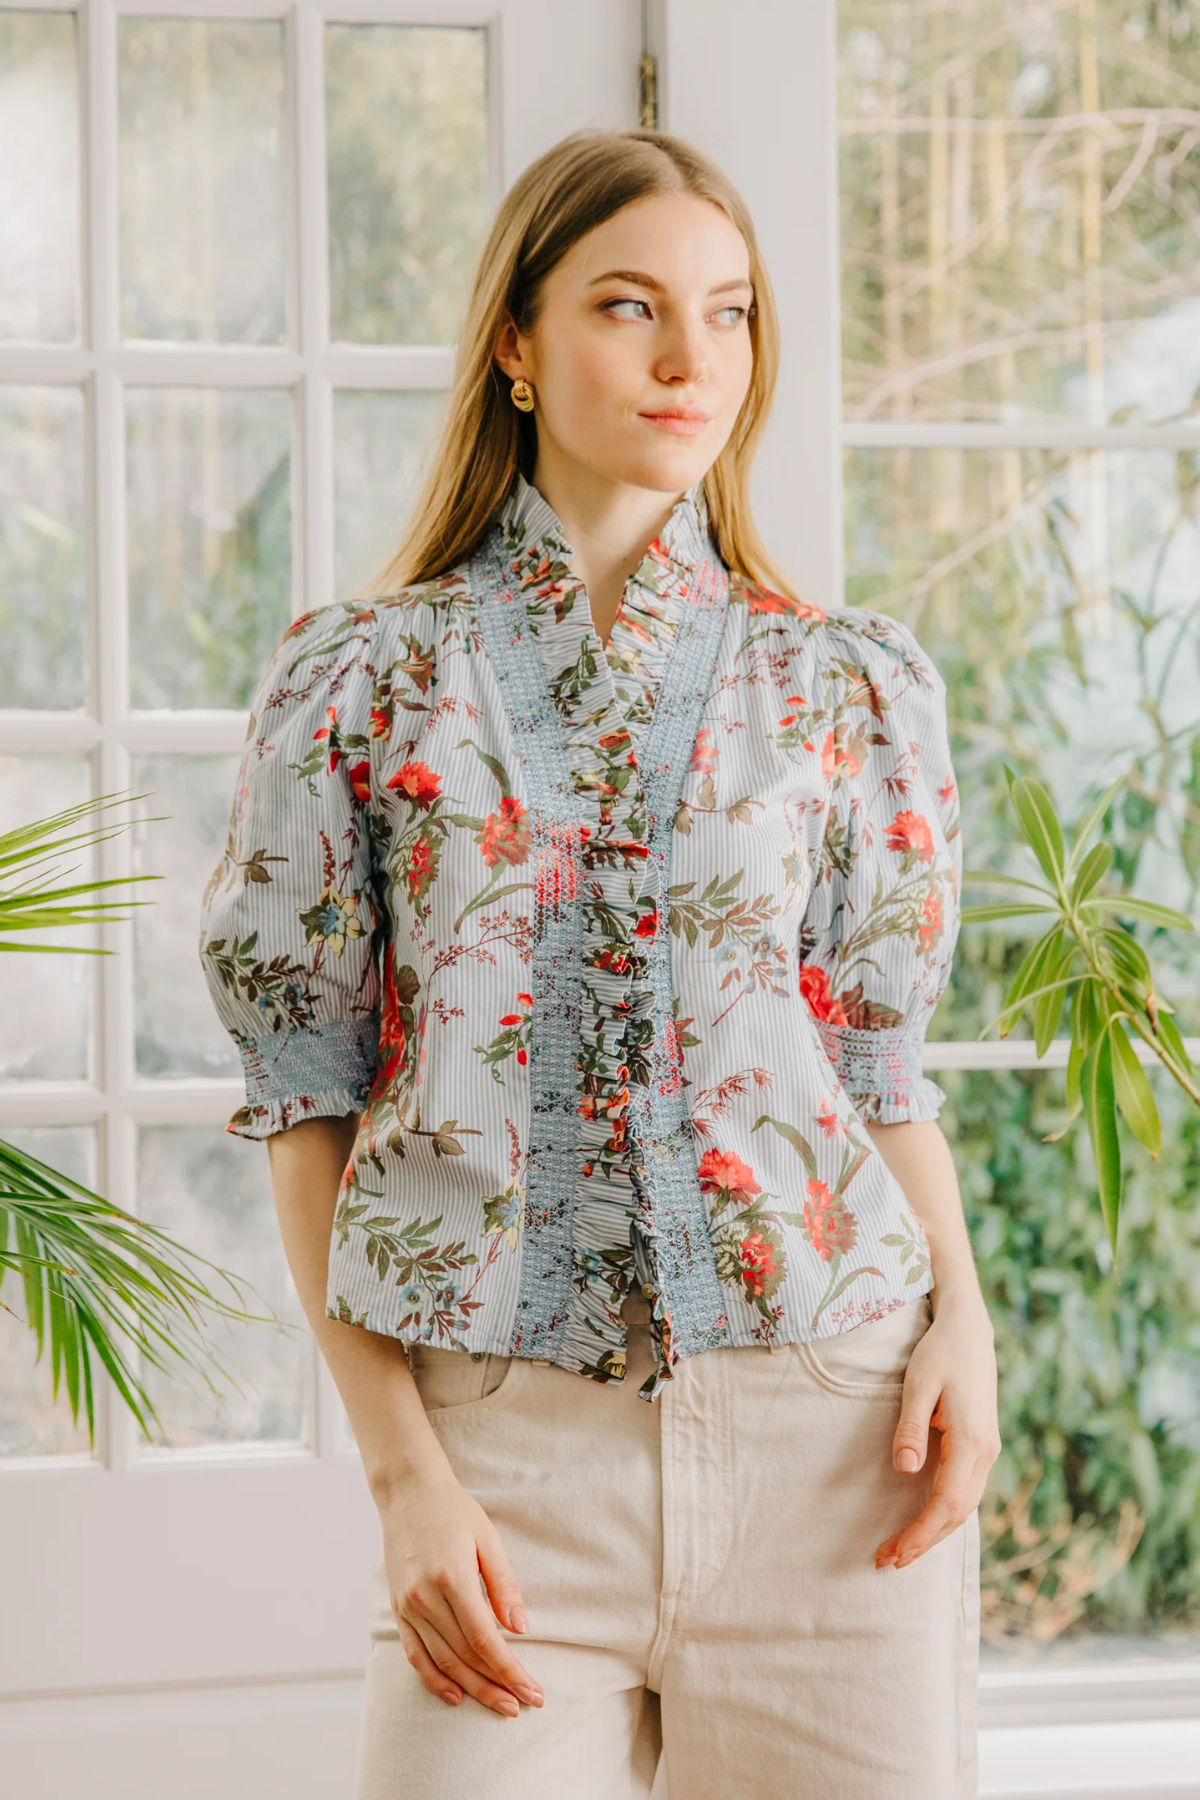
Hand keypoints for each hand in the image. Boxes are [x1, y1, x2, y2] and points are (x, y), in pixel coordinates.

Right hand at [383, 1471, 544, 1717]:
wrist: (408, 1491)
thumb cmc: (454, 1510)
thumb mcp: (487, 1539)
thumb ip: (504, 1585)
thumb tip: (521, 1628)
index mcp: (451, 1577)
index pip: (484, 1639)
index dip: (509, 1670)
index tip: (533, 1690)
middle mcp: (425, 1597)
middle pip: (464, 1657)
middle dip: (496, 1685)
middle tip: (523, 1705)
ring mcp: (408, 1606)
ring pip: (442, 1662)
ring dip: (472, 1689)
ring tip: (500, 1705)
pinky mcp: (398, 1609)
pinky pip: (415, 1654)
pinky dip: (435, 1680)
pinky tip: (456, 1695)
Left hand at [875, 1295, 999, 1570]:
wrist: (969, 1330)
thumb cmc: (940, 1354)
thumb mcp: (918, 1386)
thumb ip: (912, 1428)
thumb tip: (905, 1470)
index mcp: (971, 1441)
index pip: (947, 1503)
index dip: (922, 1533)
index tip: (896, 1553)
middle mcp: (985, 1452)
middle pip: (958, 1513)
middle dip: (925, 1541)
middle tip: (888, 1561)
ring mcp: (987, 1450)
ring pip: (964, 1506)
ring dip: (935, 1531)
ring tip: (901, 1550)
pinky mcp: (981, 1446)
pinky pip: (965, 1490)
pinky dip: (945, 1513)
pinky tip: (925, 1522)